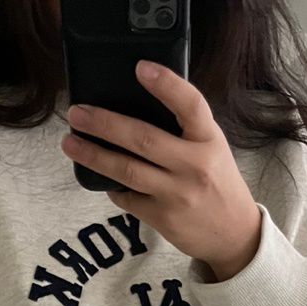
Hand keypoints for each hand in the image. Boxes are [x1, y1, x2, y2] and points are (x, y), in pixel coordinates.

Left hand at [62, 61, 262, 281]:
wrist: (234, 236)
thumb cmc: (218, 183)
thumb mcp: (213, 148)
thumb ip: (185, 129)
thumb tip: (137, 107)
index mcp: (210, 140)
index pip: (190, 105)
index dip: (166, 84)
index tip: (140, 68)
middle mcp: (194, 166)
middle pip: (143, 139)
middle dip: (105, 124)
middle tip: (77, 113)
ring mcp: (178, 195)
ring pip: (127, 171)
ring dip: (94, 155)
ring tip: (71, 143)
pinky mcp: (163, 219)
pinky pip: (128, 198)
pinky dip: (111, 185)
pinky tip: (101, 175)